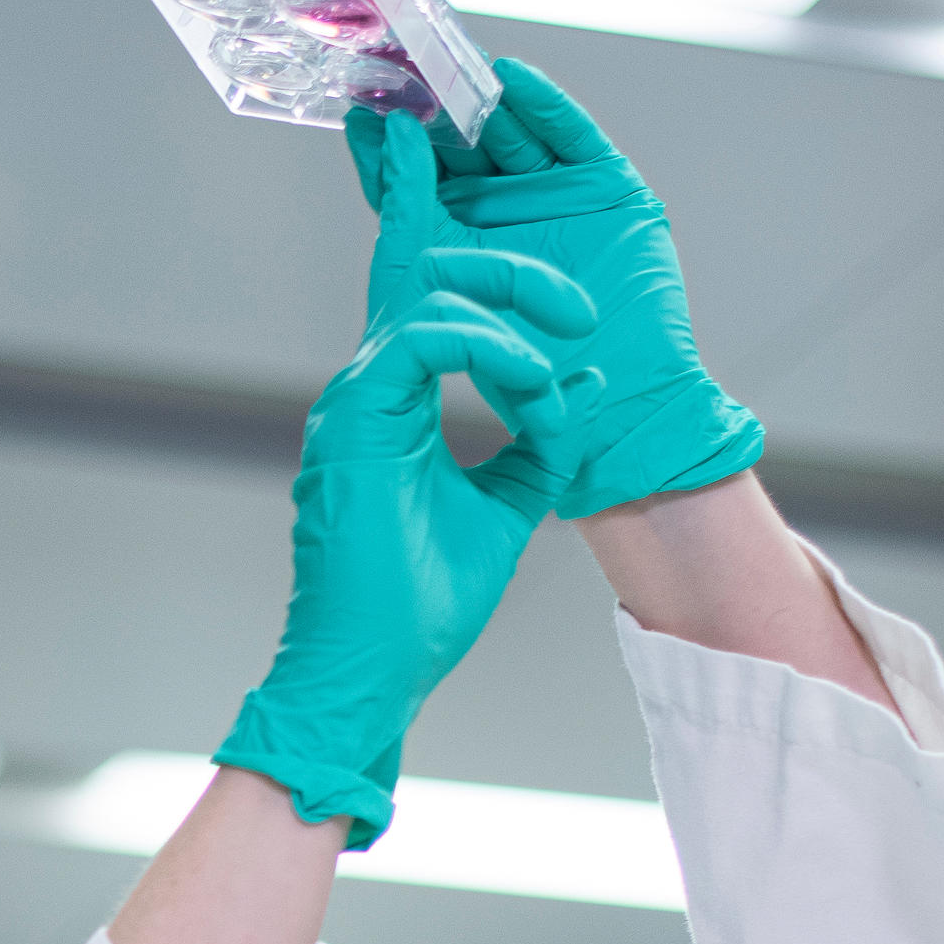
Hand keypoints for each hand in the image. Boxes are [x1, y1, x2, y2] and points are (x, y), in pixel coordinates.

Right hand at [211, 261, 600, 843]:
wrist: (374, 671)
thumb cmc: (419, 607)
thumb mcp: (508, 507)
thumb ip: (541, 445)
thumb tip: (587, 380)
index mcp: (396, 407)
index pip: (432, 304)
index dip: (493, 273)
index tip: (580, 319)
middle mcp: (368, 391)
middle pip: (432, 274)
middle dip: (513, 272)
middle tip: (580, 312)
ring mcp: (356, 401)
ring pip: (434, 296)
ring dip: (515, 316)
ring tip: (557, 375)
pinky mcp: (356, 418)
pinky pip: (427, 336)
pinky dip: (492, 349)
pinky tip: (535, 388)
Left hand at [352, 58, 763, 519]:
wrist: (615, 420)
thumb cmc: (533, 388)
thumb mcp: (452, 308)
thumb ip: (419, 237)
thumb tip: (386, 168)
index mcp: (461, 244)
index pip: (413, 184)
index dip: (387, 150)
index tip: (355, 108)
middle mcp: (506, 212)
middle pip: (460, 143)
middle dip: (430, 102)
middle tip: (399, 60)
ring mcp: (558, 197)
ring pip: (511, 131)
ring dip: (479, 93)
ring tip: (447, 59)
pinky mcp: (610, 191)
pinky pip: (573, 138)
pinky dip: (545, 106)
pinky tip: (512, 79)